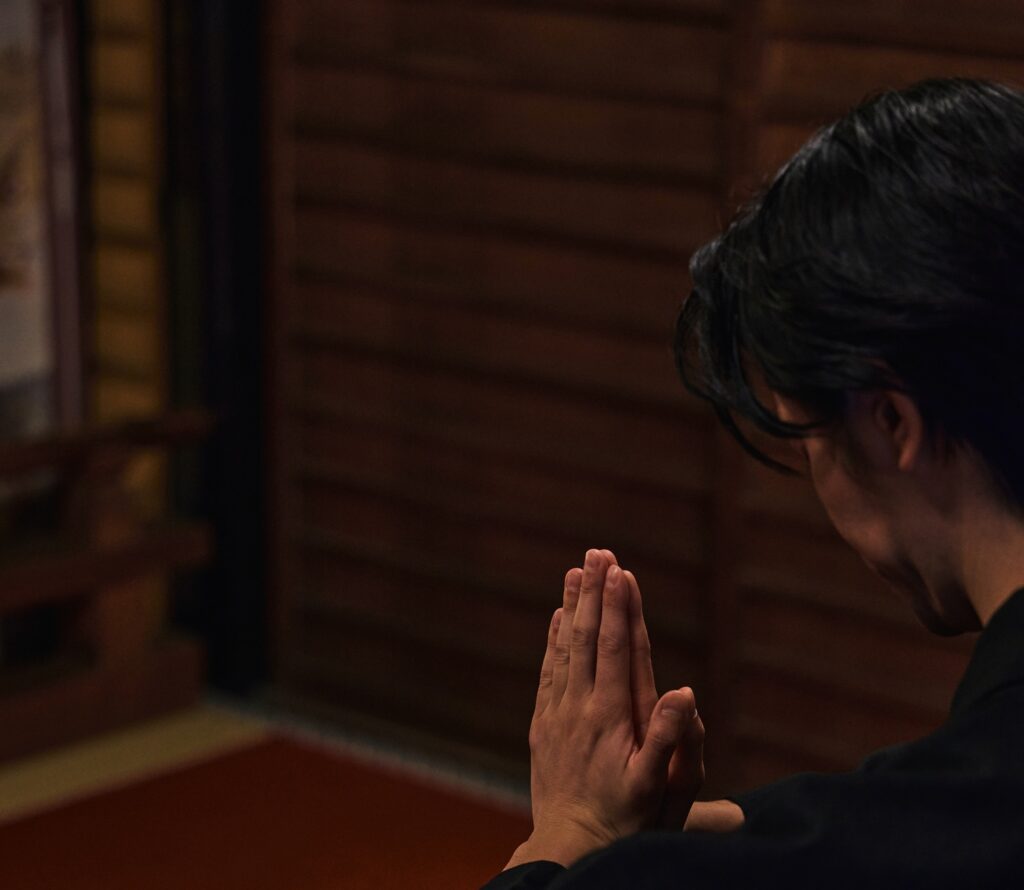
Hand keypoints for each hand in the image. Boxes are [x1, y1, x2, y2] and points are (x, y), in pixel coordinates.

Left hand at [505, 550, 703, 868]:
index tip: (622, 572)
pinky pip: (548, 671)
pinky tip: (557, 617)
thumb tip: (685, 690)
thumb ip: (670, 738)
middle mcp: (581, 705)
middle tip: (598, 552)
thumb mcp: (656, 786)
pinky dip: (552, 640)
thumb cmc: (624, 819)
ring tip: (576, 570)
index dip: (620, 609)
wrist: (569, 844)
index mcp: (612, 714)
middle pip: (587, 637)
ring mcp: (558, 712)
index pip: (616, 649)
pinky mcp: (543, 723)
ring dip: (572, 606)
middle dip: (594, 592)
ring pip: (564, 647)